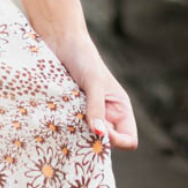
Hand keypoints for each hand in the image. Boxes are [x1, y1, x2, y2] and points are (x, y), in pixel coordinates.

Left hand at [50, 34, 137, 150]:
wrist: (61, 43)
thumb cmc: (83, 58)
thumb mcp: (94, 82)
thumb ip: (96, 107)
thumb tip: (99, 133)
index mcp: (120, 109)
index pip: (129, 139)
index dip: (117, 141)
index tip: (98, 132)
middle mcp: (107, 115)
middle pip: (108, 144)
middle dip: (96, 142)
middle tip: (79, 130)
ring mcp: (88, 115)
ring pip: (88, 140)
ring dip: (79, 137)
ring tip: (68, 125)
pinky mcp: (71, 113)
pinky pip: (72, 131)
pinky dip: (67, 131)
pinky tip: (58, 124)